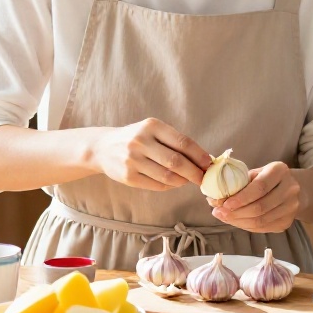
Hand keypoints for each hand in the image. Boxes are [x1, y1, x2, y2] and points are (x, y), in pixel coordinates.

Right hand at [87, 118, 212, 190]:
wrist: (103, 148)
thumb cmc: (136, 138)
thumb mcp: (152, 131)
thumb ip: (174, 142)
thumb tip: (202, 159)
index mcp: (151, 126)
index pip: (183, 142)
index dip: (199, 155)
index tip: (209, 164)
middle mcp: (141, 141)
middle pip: (176, 161)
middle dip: (195, 172)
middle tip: (204, 178)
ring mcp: (133, 160)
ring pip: (167, 176)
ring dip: (183, 181)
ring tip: (188, 180)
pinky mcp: (128, 176)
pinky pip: (156, 185)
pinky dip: (169, 186)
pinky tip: (174, 183)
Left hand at [211, 161, 301, 232]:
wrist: (293, 188)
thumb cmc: (267, 178)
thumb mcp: (255, 173)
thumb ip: (237, 184)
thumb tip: (213, 199)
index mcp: (280, 170)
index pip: (260, 187)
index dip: (241, 198)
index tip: (224, 204)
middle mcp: (290, 189)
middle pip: (260, 207)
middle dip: (236, 213)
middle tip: (219, 213)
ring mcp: (291, 207)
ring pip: (261, 221)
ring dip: (239, 222)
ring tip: (224, 217)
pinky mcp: (288, 221)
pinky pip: (264, 228)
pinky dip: (247, 227)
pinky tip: (236, 221)